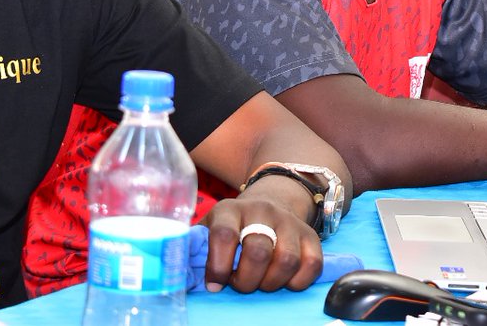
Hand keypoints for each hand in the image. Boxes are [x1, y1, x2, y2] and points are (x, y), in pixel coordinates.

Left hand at [185, 225, 361, 291]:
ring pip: (286, 260)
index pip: (224, 234)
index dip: (219, 265)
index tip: (215, 285)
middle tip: (241, 284)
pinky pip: (311, 264)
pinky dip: (298, 281)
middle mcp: (261, 211)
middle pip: (258, 251)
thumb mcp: (210, 228)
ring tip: (262, 283)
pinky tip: (285, 281)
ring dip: (271, 282)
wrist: (272, 203)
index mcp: (230, 210)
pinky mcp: (311, 236)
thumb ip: (195, 248)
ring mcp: (289, 222)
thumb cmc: (233, 227)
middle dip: (247, 280)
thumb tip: (174, 271)